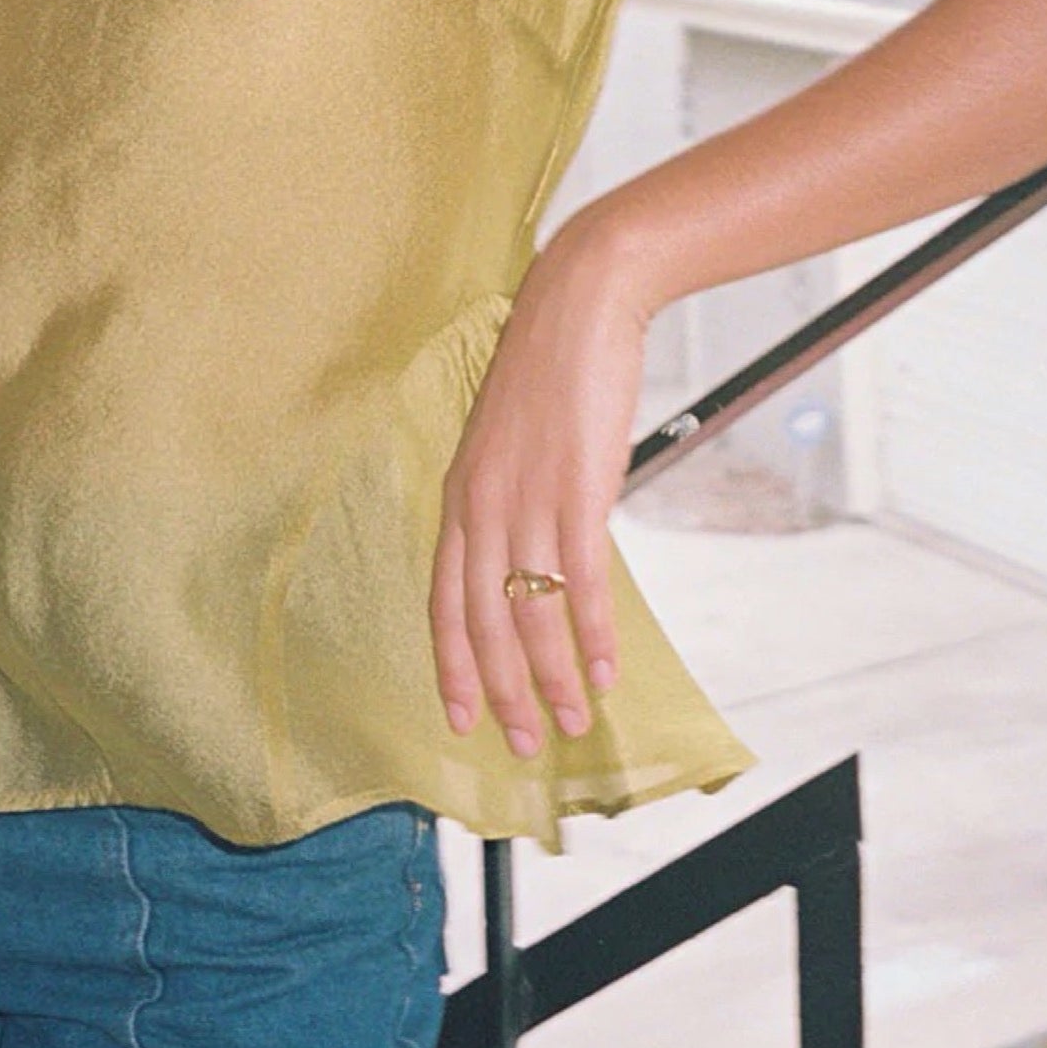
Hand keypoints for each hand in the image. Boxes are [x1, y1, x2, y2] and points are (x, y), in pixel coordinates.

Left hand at [429, 219, 650, 756]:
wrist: (579, 305)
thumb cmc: (552, 371)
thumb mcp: (513, 444)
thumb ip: (515, 502)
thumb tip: (538, 558)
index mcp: (459, 496)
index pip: (443, 601)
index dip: (450, 664)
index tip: (458, 715)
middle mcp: (481, 507)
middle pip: (481, 623)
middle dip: (502, 691)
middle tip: (524, 742)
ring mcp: (526, 501)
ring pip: (530, 615)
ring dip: (552, 678)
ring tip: (572, 722)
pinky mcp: (576, 491)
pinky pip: (580, 583)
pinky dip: (590, 635)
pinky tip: (602, 670)